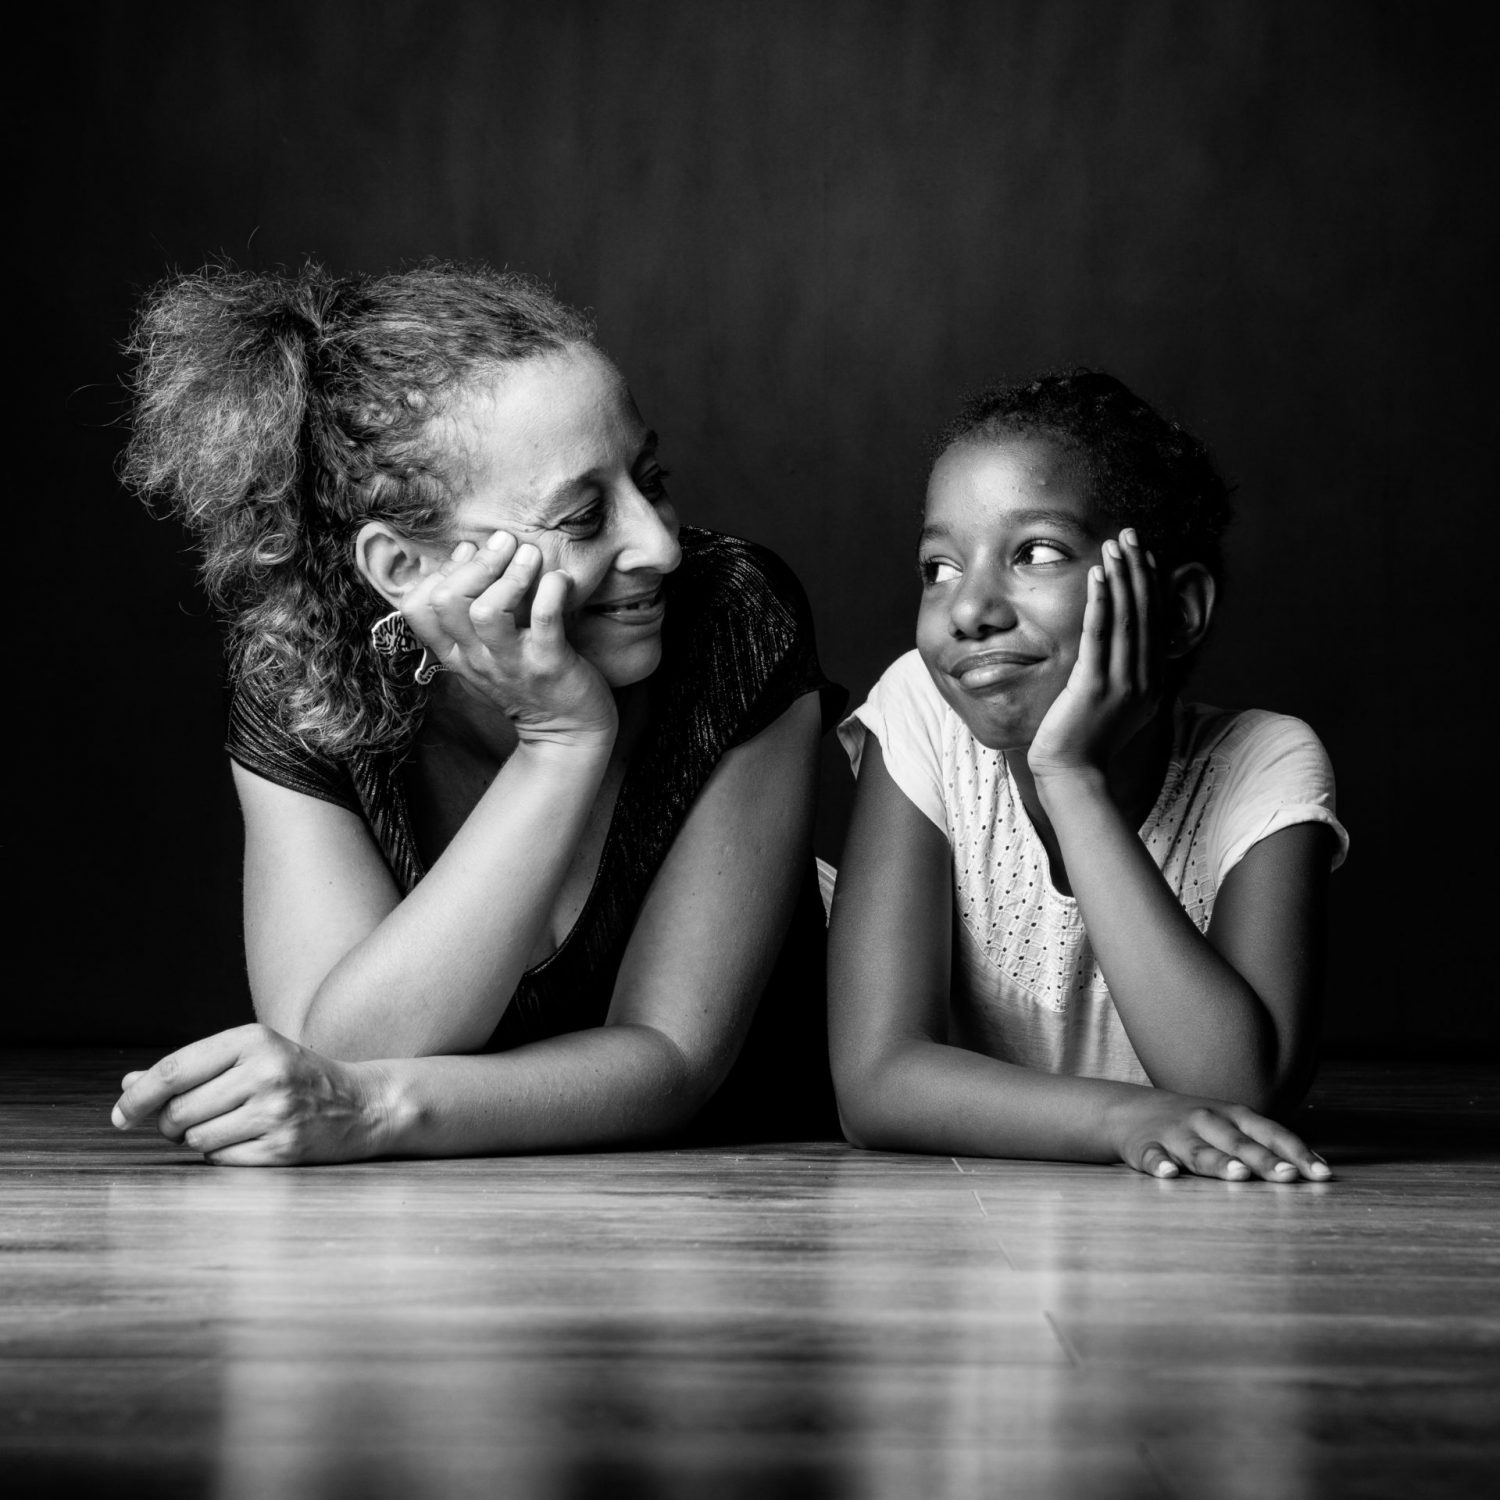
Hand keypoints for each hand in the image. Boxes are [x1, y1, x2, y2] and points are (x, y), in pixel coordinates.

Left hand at [111, 1024, 390, 1165]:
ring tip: (227, 1126)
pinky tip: (247, 1140)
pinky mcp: (283, 1149)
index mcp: (254, 1039)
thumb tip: (128, 1084)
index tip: (120, 1115)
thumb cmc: (295, 1076)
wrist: (362, 1104)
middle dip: (169, 1123)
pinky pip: (220, 1160)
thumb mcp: (250, 1056)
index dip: (137, 1097)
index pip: (174, 1071)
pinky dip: (221, 1154)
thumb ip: (190, 1068)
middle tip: (184, 1121)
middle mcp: (266, 1072)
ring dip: (197, 1139)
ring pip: (195, 1139)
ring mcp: (276, 1112)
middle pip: (178, 1111)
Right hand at [403, 532, 617, 749]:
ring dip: (511, 575)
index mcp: (456, 654)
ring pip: (487, 611)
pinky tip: (561, 579)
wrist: (567, 731)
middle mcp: (477, 659)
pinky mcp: (550, 665)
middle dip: (477, 563)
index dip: (441, 571)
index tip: (470, 552)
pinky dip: (552, 590)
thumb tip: (465, 552)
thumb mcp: (484, 651)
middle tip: (505, 542)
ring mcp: (512, 663)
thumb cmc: (527, 680)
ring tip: (530, 555)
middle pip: (448, 601)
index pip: (417, 607)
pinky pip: (544, 619)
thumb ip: (469, 613)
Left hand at [1027, 527, 1161, 779]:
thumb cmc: (1086, 744)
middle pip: (1146, 613)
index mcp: (1152, 683)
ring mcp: (1121, 683)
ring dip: (1122, 577)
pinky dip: (1101, 602)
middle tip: (1133, 535)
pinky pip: (1099, 635)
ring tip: (1116, 544)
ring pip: (1127, 618)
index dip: (1151, 586)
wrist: (1073, 776)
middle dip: (1140, 570)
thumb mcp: (1117, 708)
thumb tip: (1127, 656)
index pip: (1155, 623)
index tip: (1146, 555)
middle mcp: (1144, 680)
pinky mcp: (1094, 686)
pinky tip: (1099, 576)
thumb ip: (1126, 679)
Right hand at [1106, 1087, 1330, 1181]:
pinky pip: (1152, 1157)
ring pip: (1199, 1150)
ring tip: (1238, 1175)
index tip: (1322, 1175)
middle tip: (1288, 1176)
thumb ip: (1266, 1145)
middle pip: (1238, 1143)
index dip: (1296, 1152)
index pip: (1270, 1132)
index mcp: (1232, 1115)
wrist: (1128, 1110)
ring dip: (1219, 1162)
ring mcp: (1175, 1134)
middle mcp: (1206, 1121)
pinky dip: (1159, 1165)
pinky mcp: (1145, 1147)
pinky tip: (1168, 1174)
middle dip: (1264, 1160)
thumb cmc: (1196, 1125)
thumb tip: (1319, 1170)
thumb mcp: (1230, 1125)